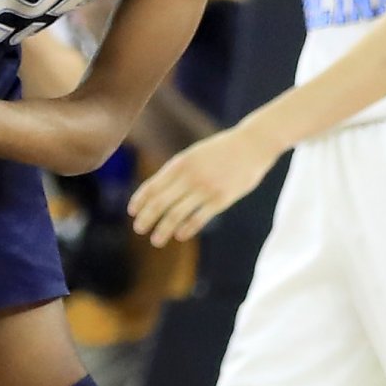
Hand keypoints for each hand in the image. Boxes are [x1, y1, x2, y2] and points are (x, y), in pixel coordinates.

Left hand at [127, 123, 278, 244]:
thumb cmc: (221, 151)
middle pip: (160, 202)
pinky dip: (187, 229)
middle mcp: (189, 176)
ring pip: (176, 214)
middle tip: (138, 229)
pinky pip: (199, 218)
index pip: (153, 185)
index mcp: (180, 163)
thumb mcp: (194, 155)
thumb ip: (178, 171)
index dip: (140, 200)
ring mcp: (205, 188)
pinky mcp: (222, 199)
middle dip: (147, 218)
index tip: (132, 212)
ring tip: (156, 240)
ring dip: (163, 229)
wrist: (252, 145)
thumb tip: (157, 190)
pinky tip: (180, 235)